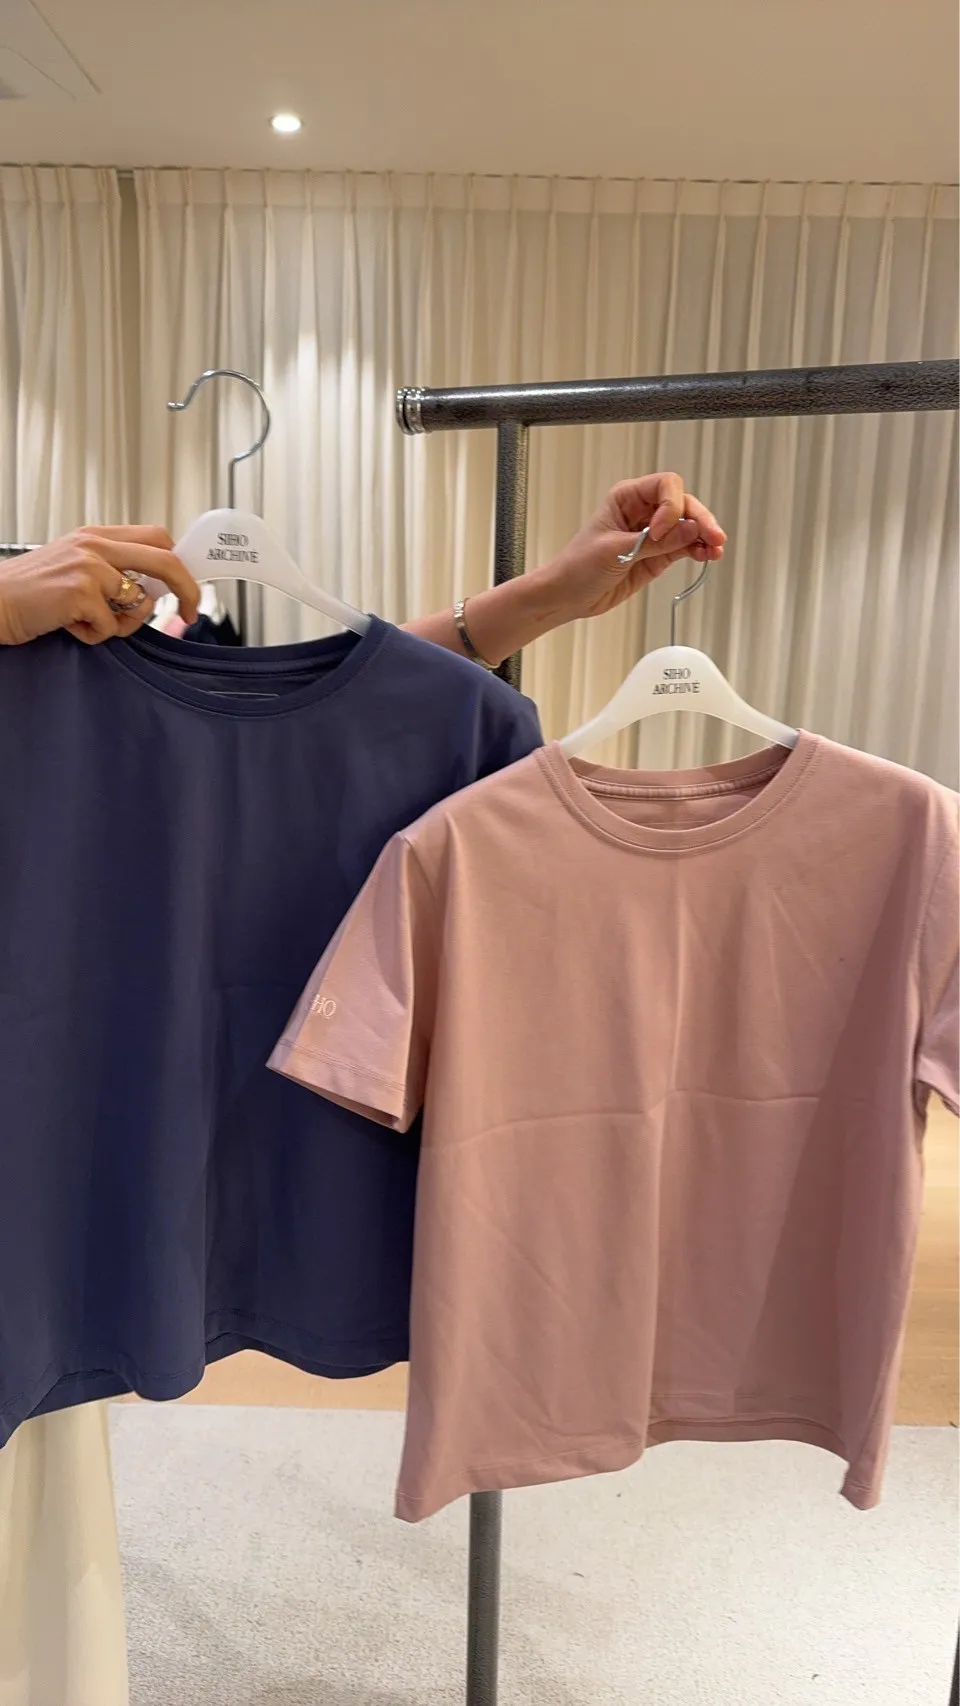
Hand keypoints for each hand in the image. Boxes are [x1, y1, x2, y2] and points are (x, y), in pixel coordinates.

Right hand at [0, 525, 199, 646]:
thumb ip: (110, 570)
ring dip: (124, 624)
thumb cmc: (30, 592)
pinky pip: (111, 627)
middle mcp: (94, 545)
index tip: (189, 588)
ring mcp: (88, 567)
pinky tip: (70, 626)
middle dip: (188, 589)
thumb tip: (152, 590)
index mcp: (96, 536)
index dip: (180, 563)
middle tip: (191, 613)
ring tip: (91, 622)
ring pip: (140, 602)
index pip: (157, 537)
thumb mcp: (73, 566)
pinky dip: (94, 636)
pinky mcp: (79, 592)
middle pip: (165, 559)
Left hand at [534, 473, 726, 621]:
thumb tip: (691, 530)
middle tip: (713, 538)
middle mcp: (642, 511)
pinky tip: (707, 556)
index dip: (671, 505)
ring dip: (704, 536)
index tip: (660, 530)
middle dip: (699, 519)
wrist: (567, 596)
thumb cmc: (577, 567)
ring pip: (687, 526)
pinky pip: (684, 547)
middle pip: (682, 504)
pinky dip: (698, 550)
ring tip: (715, 550)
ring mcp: (652, 533)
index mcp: (626, 497)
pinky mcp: (657, 554)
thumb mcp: (615, 551)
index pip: (664, 485)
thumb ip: (656, 542)